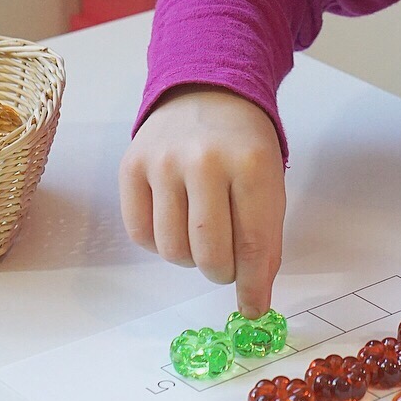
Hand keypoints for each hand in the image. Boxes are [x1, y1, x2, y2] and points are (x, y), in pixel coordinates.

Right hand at [119, 85, 284, 317]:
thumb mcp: (270, 183)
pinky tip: (176, 224)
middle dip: (222, 273)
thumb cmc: (244, 146)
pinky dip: (160, 244)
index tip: (254, 307)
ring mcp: (163, 162)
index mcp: (250, 164)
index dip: (254, 285)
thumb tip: (255, 300)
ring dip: (191, 260)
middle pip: (209, 253)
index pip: (253, 243)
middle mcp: (204, 161)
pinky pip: (140, 234)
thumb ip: (266, 239)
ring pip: (172, 250)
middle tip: (227, 265)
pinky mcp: (131, 166)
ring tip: (203, 236)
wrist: (206, 93)